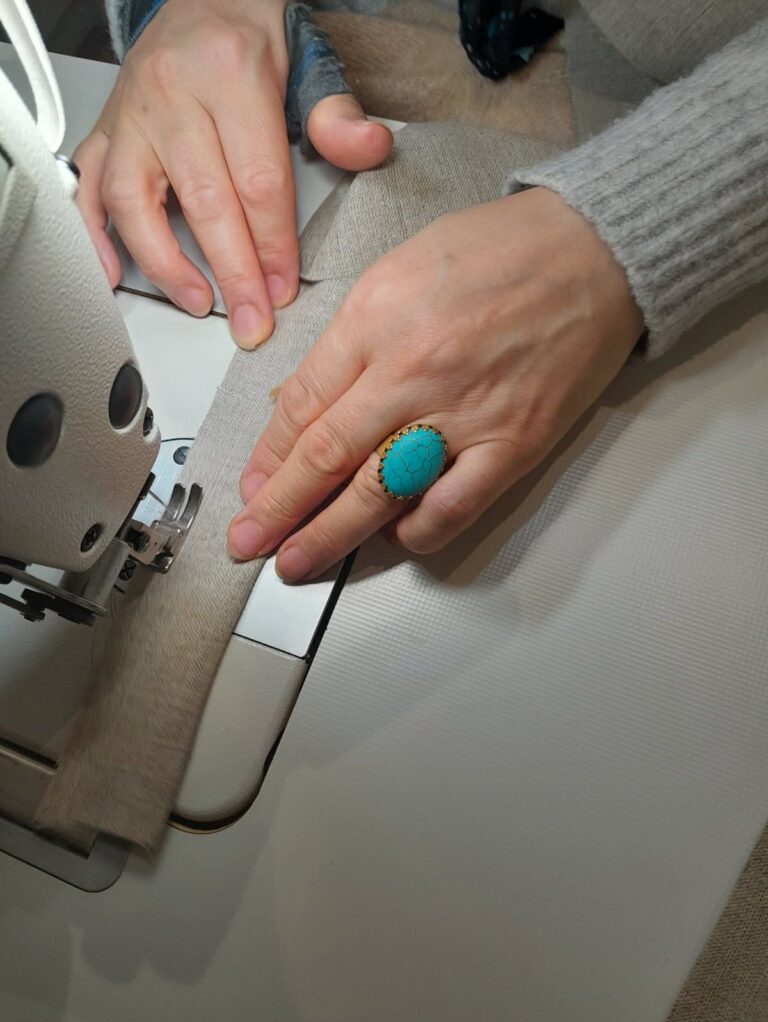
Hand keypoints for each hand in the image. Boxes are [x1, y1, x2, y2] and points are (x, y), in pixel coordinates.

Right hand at [75, 0, 391, 347]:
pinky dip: (97, 237)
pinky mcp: (107, 132)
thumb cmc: (253, 44)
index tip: (282, 288)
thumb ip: (336, 115)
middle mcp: (171, 93)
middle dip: (231, 271)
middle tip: (250, 318)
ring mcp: (131, 115)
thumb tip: (368, 146)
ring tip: (196, 301)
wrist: (205, 2)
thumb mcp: (311, 65)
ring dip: (165, 262)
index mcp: (229, 75)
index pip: (257, 180)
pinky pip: (88, 188)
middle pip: (204, 200)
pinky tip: (118, 273)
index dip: (273, 244)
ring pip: (134, 200)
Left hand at [228, 187, 644, 578]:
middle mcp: (413, 369)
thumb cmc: (501, 251)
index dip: (268, 456)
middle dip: (279, 510)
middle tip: (249, 542)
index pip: (303, 404)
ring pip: (380, 491)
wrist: (595, 248)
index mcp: (377, 318)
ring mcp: (465, 412)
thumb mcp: (400, 270)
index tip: (251, 487)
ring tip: (297, 562)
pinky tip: (396, 536)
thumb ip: (353, 339)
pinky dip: (418, 530)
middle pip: (327, 457)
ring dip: (331, 535)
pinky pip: (454, 505)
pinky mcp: (514, 442)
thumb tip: (315, 402)